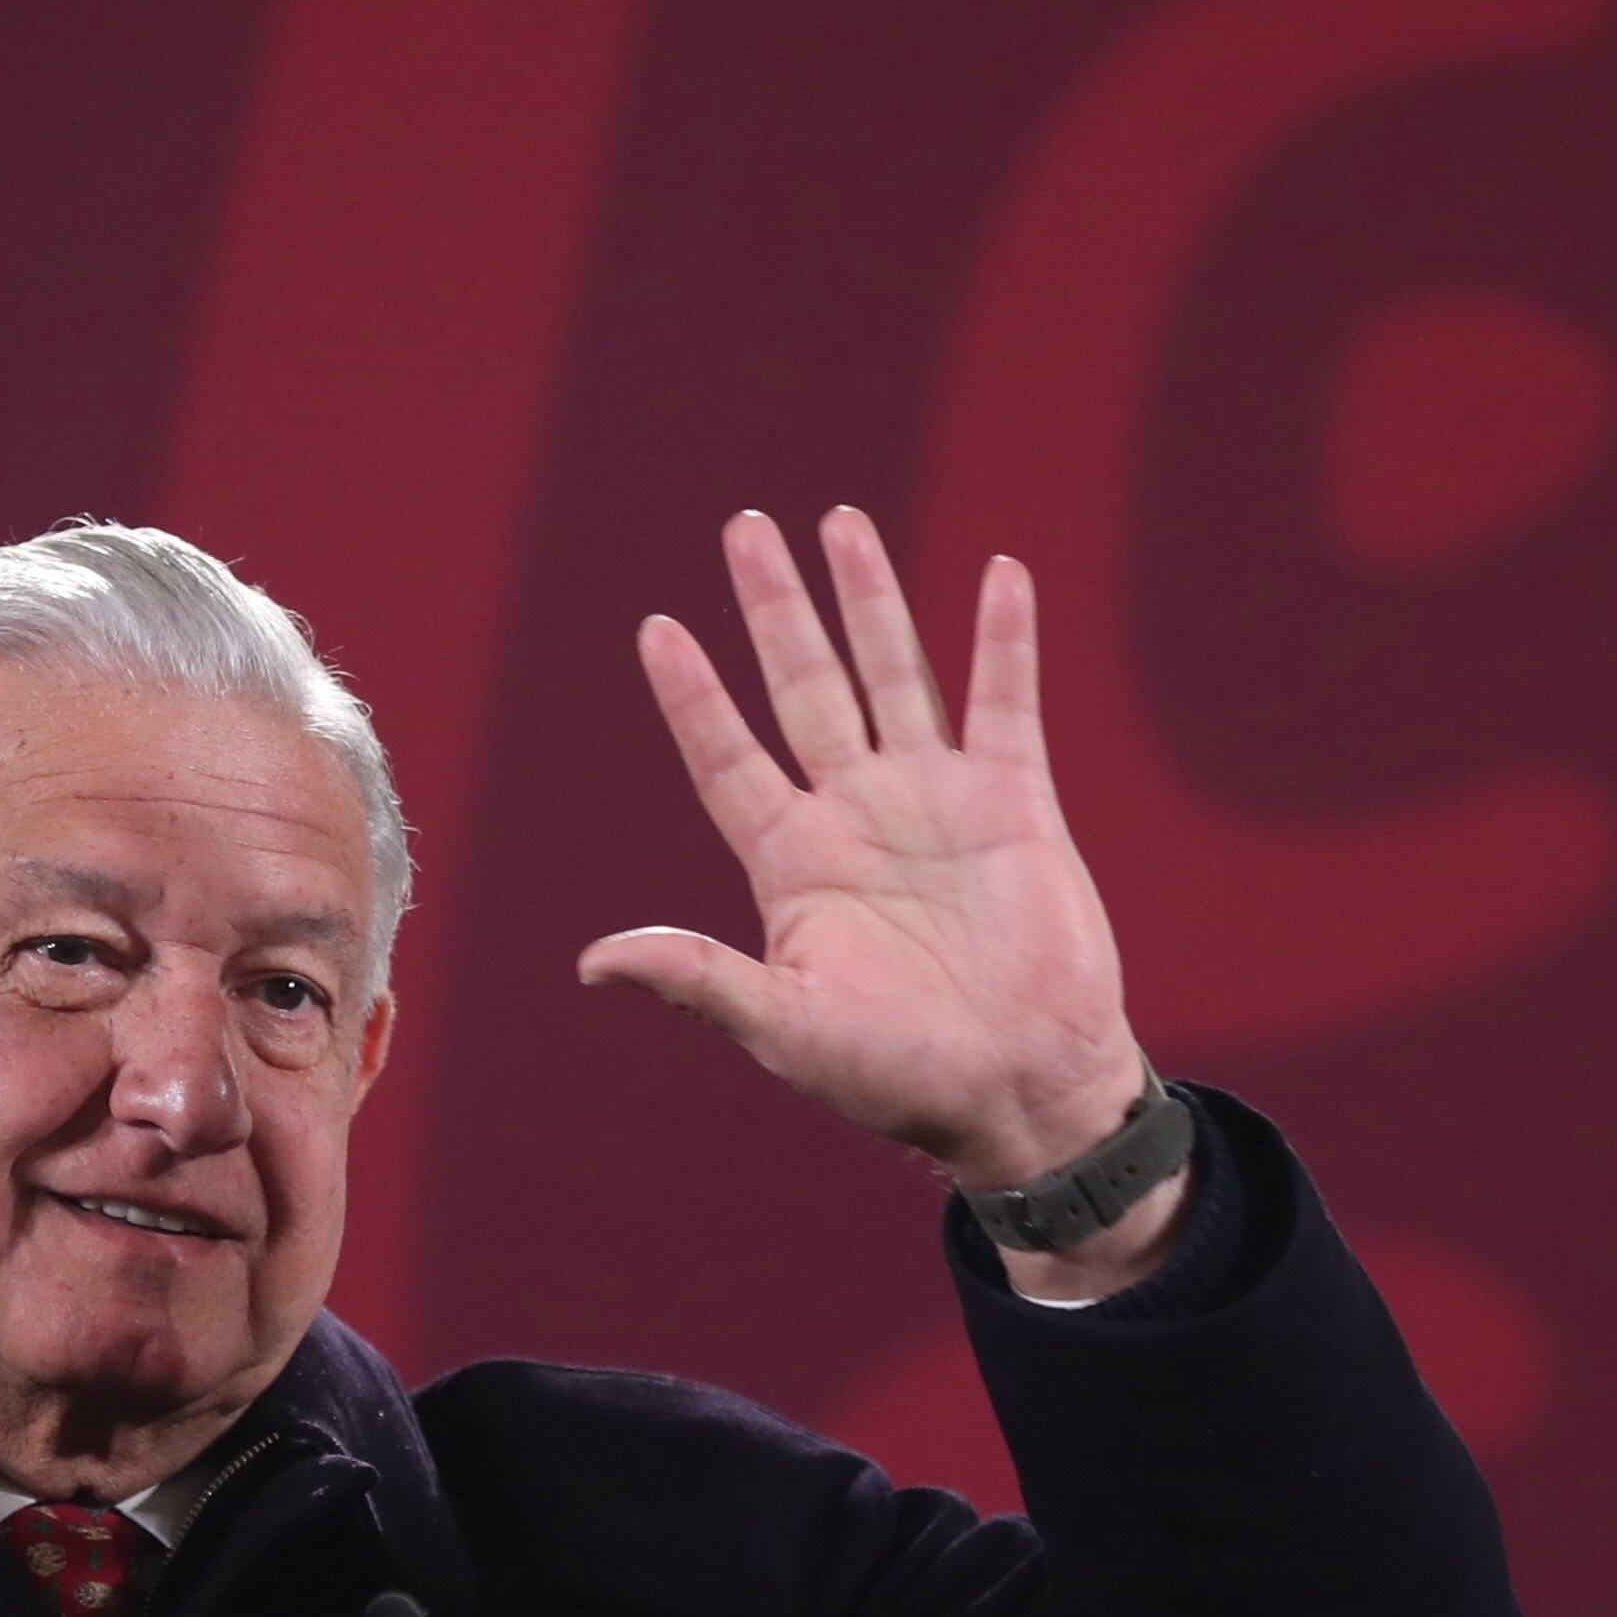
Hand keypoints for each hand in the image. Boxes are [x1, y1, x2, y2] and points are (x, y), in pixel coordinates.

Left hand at [581, 507, 1153, 1210]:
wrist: (1022, 1093)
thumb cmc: (897, 1077)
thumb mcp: (784, 1028)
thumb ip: (697, 977)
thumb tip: (594, 961)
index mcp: (792, 864)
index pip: (727, 757)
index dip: (693, 696)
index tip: (657, 628)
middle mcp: (856, 816)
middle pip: (803, 687)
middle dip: (774, 608)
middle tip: (743, 527)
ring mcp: (936, 801)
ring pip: (894, 673)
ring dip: (869, 598)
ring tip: (838, 522)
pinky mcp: (1015, 804)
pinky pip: (1007, 702)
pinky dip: (1005, 639)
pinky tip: (999, 573)